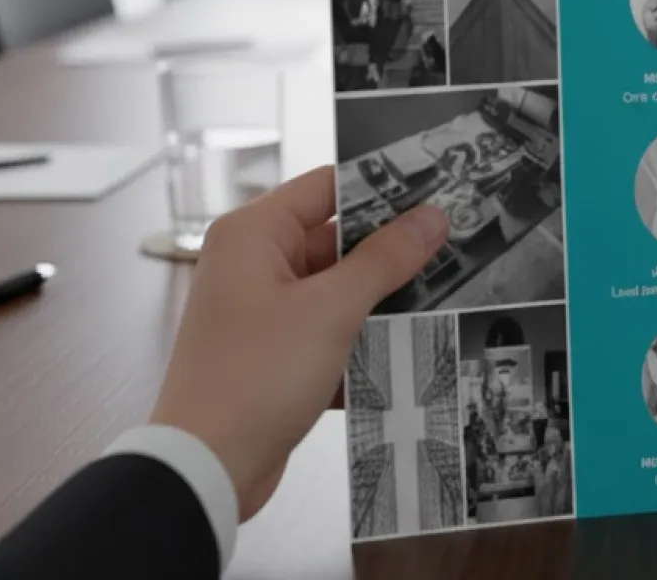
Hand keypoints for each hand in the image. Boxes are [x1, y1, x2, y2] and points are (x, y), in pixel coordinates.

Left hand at [151, 166, 448, 520]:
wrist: (206, 469)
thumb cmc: (253, 378)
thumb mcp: (332, 309)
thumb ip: (385, 258)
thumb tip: (431, 217)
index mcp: (254, 235)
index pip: (327, 187)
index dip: (381, 187)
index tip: (435, 192)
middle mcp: (253, 264)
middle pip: (337, 240)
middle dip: (390, 252)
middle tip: (450, 249)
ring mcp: (262, 310)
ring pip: (338, 289)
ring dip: (382, 300)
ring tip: (441, 299)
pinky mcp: (274, 353)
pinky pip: (329, 330)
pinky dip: (361, 339)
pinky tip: (407, 349)